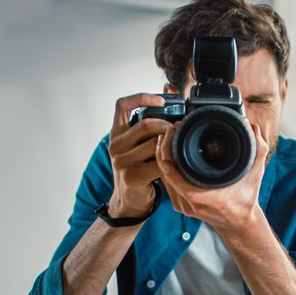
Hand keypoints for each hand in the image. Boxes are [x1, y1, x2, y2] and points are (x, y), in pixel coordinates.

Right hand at [107, 93, 173, 217]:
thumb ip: (149, 126)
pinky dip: (171, 162)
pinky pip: (158, 163)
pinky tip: (175, 164)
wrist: (129, 201)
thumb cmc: (138, 170)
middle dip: (168, 125)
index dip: (141, 97)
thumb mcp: (138, 146)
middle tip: (180, 131)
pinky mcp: (131, 176)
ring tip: (178, 148)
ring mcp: (121, 161)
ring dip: (171, 145)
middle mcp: (115, 145)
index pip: (122, 105)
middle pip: (146, 124)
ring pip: (154, 143)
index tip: (161, 100)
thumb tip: (167, 93)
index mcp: (116, 134)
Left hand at [156, 121, 269, 234]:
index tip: (173, 135)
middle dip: (164, 149)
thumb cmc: (247, 198)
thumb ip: (258, 149)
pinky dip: (166, 168)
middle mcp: (191, 203)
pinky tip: (168, 154)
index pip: (177, 176)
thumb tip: (254, 128)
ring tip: (168, 137)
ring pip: (164, 178)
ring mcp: (184, 206)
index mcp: (205, 196)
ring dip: (163, 157)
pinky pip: (168, 184)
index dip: (170, 156)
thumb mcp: (256, 173)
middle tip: (171, 129)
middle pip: (166, 173)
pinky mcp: (181, 206)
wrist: (239, 222)